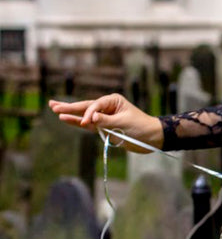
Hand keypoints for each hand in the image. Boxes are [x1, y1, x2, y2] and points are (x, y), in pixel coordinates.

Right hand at [48, 94, 163, 152]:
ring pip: (84, 115)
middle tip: (52, 105)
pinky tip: (66, 119)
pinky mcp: (104, 128)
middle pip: (85, 107)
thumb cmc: (141, 127)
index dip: (88, 114)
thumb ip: (106, 121)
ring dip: (70, 113)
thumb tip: (90, 118)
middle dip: (69, 107)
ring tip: (54, 108)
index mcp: (113, 101)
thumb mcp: (123, 123)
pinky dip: (78, 123)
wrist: (152, 138)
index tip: (86, 122)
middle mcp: (107, 107)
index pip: (95, 105)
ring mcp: (104, 117)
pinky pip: (88, 125)